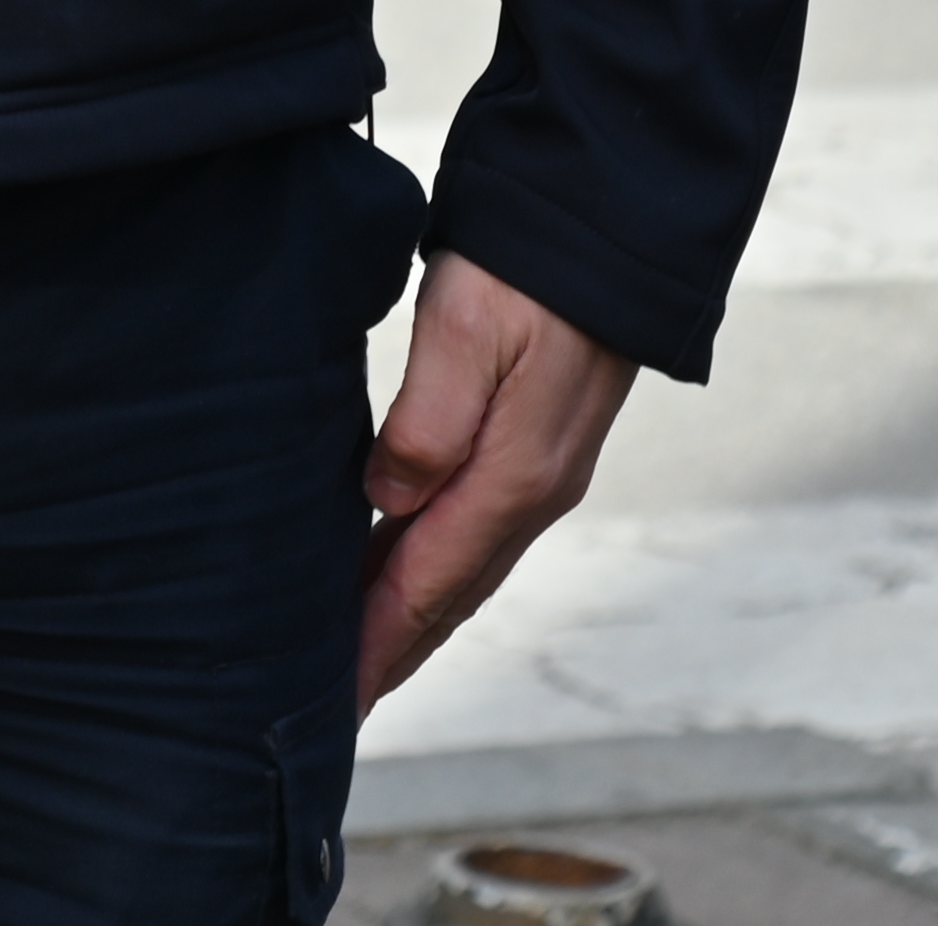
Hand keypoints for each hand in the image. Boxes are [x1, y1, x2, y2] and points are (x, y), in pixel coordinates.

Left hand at [358, 253, 637, 703]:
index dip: (376, 641)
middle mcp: (532, 493)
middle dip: (391, 652)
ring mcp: (539, 476)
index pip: (428, 582)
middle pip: (447, 595)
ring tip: (359, 658)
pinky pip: (475, 536)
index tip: (335, 699)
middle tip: (335, 709)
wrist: (602, 229)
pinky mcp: (535, 450)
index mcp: (513, 476)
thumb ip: (427, 421)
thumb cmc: (525, 271)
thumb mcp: (465, 330)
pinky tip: (401, 573)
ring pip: (462, 570)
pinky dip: (434, 572)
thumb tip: (385, 503)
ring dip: (411, 618)